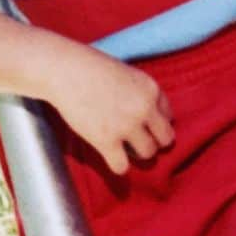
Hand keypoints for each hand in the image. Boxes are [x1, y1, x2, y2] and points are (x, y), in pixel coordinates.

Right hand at [44, 41, 173, 174]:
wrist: (66, 70)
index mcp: (151, 89)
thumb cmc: (93, 68)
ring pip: (148, 154)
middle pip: (166, 139)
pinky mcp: (106, 141)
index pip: (169, 116)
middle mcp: (144, 109)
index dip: (156, 121)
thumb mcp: (128, 74)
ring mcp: (126, 126)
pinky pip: (122, 167)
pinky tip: (111, 156)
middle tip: (139, 140)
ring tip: (124, 147)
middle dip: (154, 140)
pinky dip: (118, 165)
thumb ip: (141, 95)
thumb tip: (147, 119)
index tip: (144, 123)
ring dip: (137, 153)